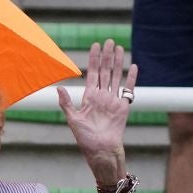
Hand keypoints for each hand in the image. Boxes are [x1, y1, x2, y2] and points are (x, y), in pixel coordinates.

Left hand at [57, 39, 137, 184]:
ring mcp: (113, 101)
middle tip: (109, 41)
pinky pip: (128, 90)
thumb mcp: (73, 119)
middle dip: (107, 56)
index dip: (93, 60)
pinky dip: (131, 78)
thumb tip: (58, 88)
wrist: (101, 151)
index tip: (95, 46)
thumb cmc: (85, 139)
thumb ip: (66, 103)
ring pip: (116, 76)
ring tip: (119, 48)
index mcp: (89, 98)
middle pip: (105, 71)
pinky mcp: (124, 107)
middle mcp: (102, 96)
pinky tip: (133, 66)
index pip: (92, 74)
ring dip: (118, 62)